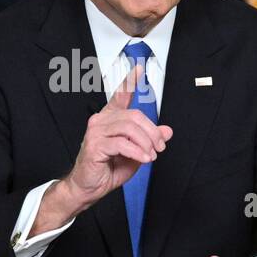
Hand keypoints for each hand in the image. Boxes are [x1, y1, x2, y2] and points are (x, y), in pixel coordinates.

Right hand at [40, 64, 172, 225]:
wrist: (88, 188)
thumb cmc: (108, 169)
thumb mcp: (136, 153)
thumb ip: (149, 140)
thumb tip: (167, 131)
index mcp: (110, 119)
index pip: (120, 96)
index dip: (130, 82)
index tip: (139, 68)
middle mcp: (101, 121)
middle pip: (134, 116)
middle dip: (152, 132)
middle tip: (159, 148)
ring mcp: (96, 132)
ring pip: (129, 128)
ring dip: (145, 143)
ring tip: (151, 156)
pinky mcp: (95, 145)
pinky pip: (122, 143)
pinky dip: (136, 151)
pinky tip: (143, 159)